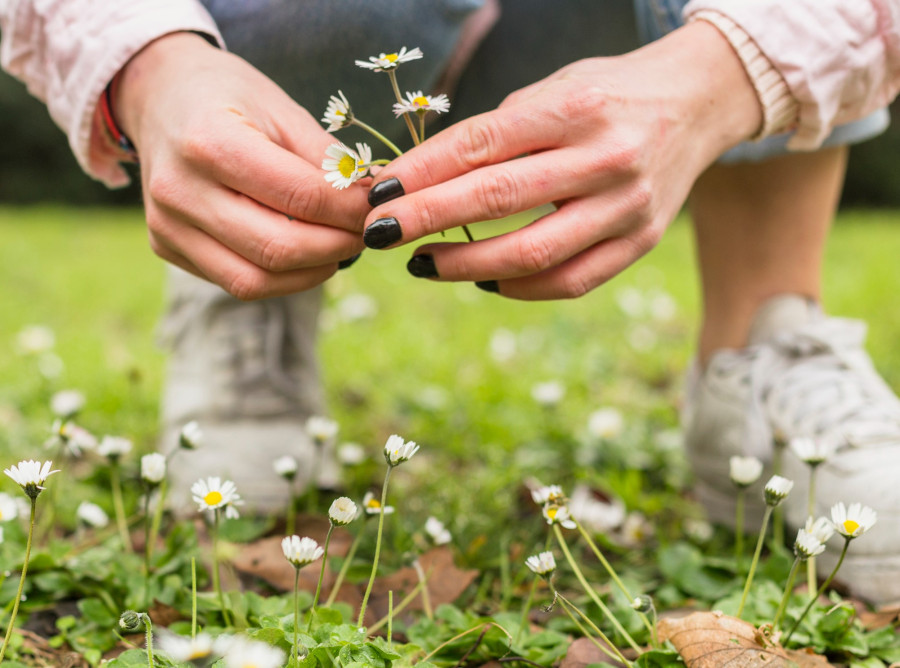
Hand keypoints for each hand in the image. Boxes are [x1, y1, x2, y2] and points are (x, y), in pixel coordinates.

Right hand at [114, 33, 367, 299]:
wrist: (159, 97)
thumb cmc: (228, 97)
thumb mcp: (282, 109)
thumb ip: (327, 159)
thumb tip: (373, 201)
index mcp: (210, 141)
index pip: (300, 197)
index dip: (349, 211)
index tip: (377, 207)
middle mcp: (179, 190)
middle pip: (278, 249)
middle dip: (337, 247)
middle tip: (366, 233)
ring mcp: (167, 226)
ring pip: (255, 281)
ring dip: (312, 272)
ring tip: (340, 248)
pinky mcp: (167, 247)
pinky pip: (236, 282)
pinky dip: (282, 277)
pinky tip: (304, 254)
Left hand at [363, 22, 761, 299]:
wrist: (698, 103)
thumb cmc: (608, 94)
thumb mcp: (553, 91)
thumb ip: (496, 134)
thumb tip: (421, 181)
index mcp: (575, 107)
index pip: (481, 144)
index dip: (422, 172)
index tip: (378, 193)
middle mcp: (606, 157)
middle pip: (499, 199)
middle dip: (426, 220)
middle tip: (379, 234)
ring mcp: (628, 206)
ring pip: (532, 253)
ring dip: (464, 265)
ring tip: (421, 263)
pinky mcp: (641, 242)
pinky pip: (570, 281)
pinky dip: (519, 288)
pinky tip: (482, 281)